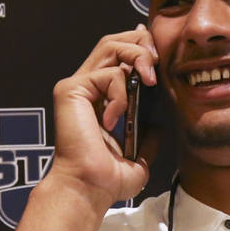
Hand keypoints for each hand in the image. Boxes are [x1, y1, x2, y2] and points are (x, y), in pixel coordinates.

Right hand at [48, 24, 159, 208]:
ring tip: (149, 80)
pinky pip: (109, 74)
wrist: (89, 188)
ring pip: (110, 45)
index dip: (139, 47)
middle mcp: (85, 88)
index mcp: (98, 99)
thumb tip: (158, 126)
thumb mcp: (137, 158)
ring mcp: (76, 87)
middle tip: (157, 64)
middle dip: (141, 44)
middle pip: (113, 41)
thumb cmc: (106, 180)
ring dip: (137, 57)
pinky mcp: (71, 90)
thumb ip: (148, 137)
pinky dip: (122, 94)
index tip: (157, 55)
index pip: (117, 57)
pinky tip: (114, 120)